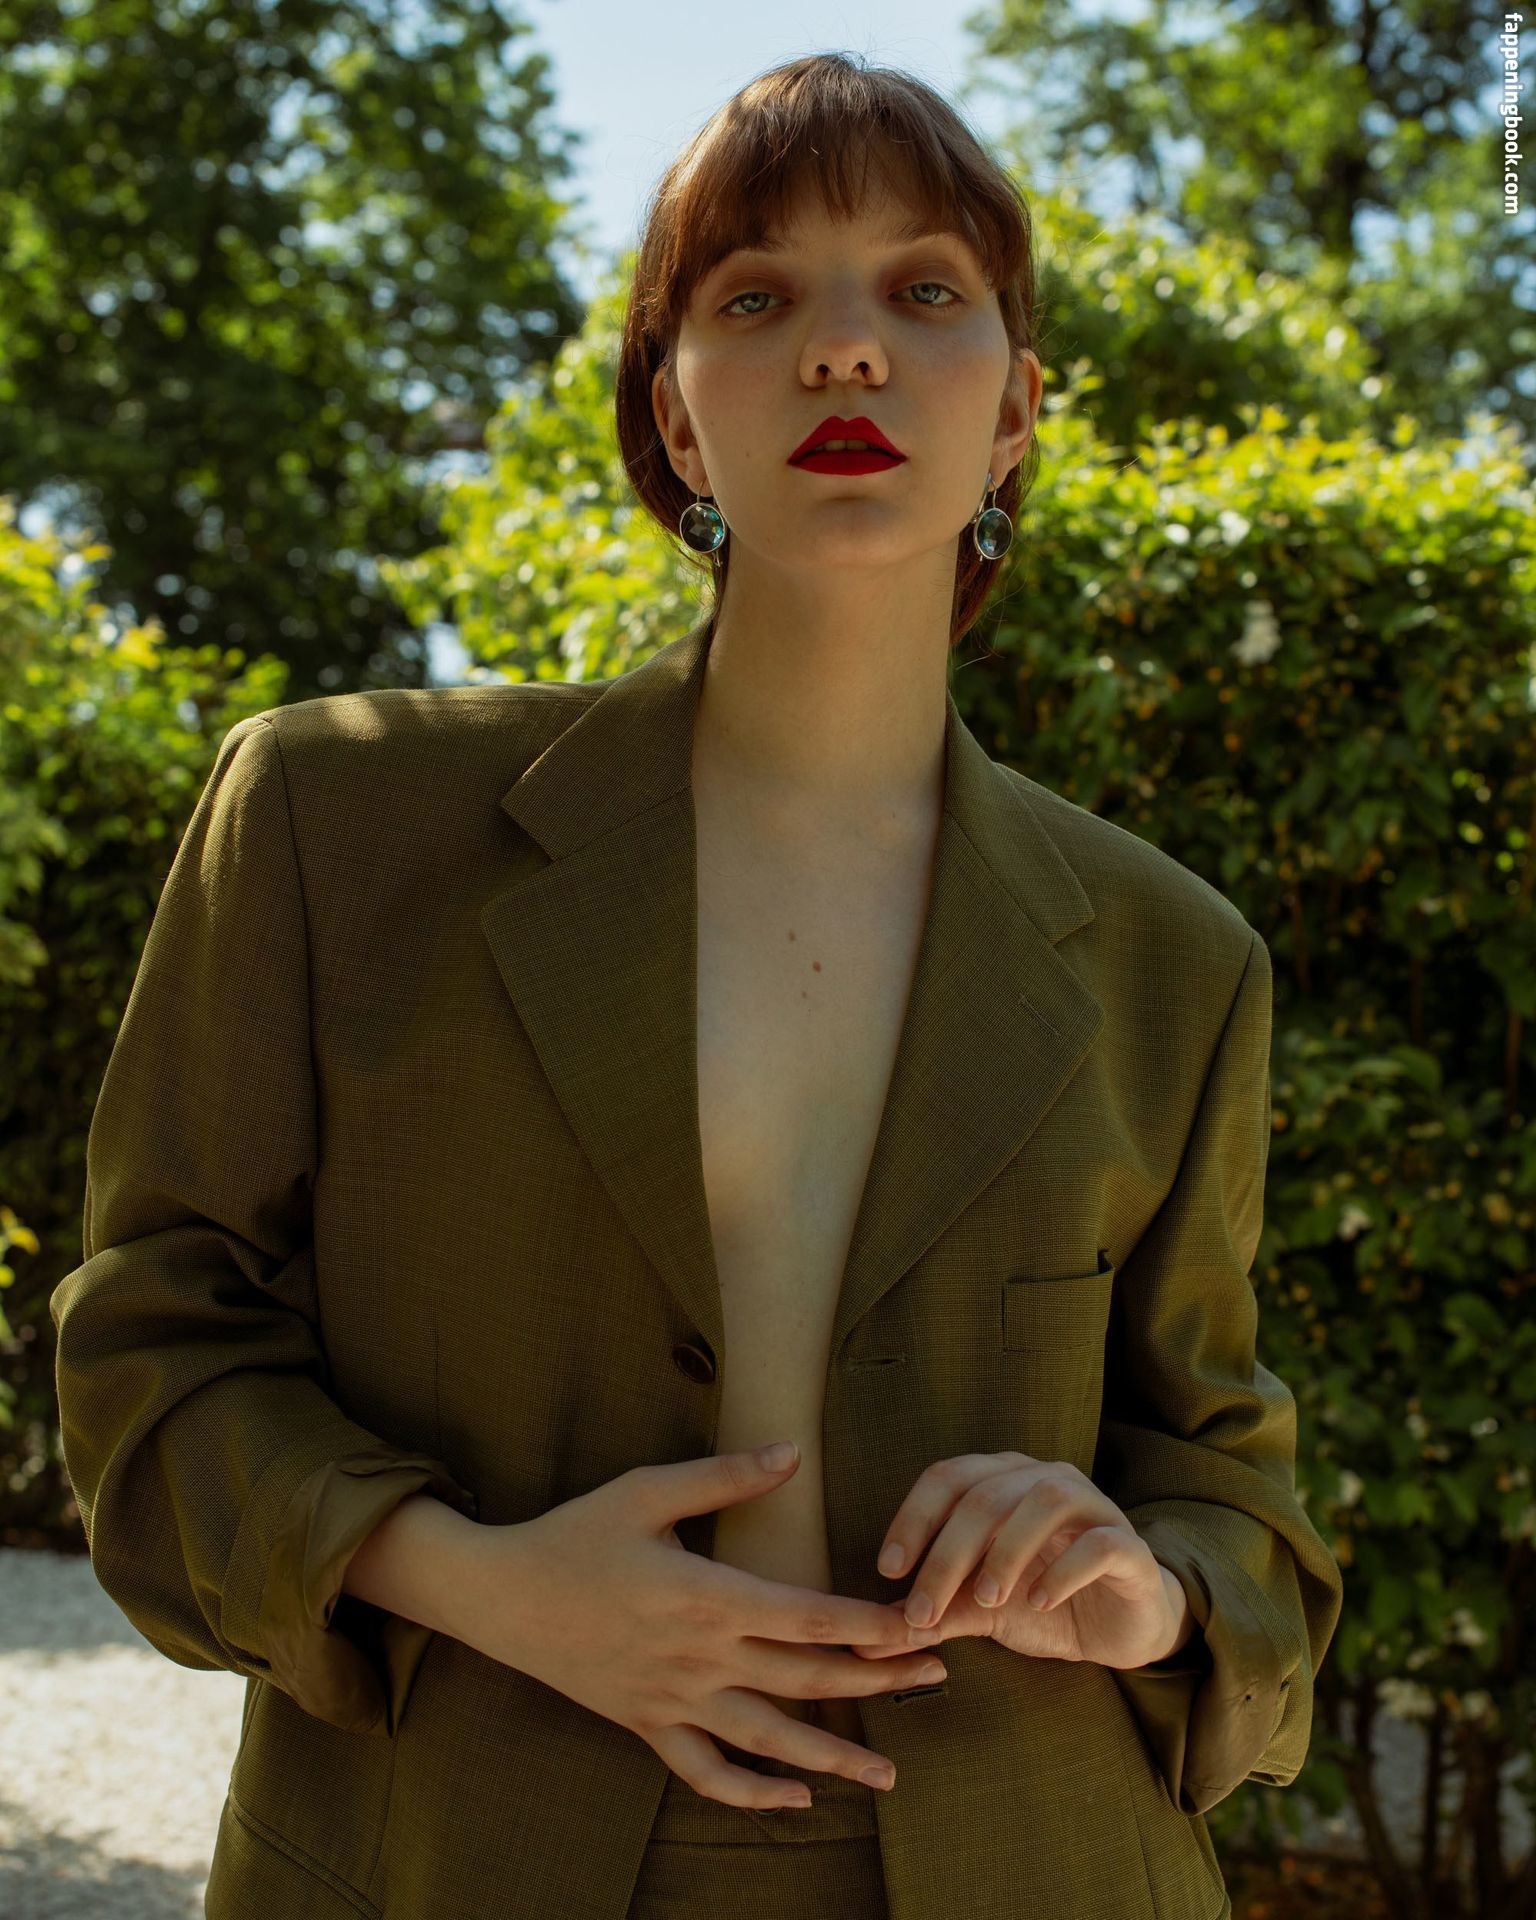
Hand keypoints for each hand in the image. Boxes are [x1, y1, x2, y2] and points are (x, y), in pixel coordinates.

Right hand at [447, 1443, 949, 1811]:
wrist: (500, 1595)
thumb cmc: (575, 1534)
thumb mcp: (645, 1490)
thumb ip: (724, 1476)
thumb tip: (792, 1454)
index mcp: (706, 1595)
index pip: (808, 1616)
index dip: (869, 1624)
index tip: (919, 1624)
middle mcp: (698, 1657)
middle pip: (806, 1680)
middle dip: (877, 1682)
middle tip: (935, 1678)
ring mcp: (673, 1700)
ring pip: (768, 1739)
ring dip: (832, 1757)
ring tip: (887, 1772)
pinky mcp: (647, 1725)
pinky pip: (706, 1771)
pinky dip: (752, 1792)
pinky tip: (794, 1798)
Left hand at [850, 1452, 1187, 1671]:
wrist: (1120, 1627)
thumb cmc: (1043, 1603)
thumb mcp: (981, 1611)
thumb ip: (935, 1614)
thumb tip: (870, 1636)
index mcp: (1003, 1480)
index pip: (948, 1477)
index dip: (913, 1518)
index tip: (888, 1570)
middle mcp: (1045, 1479)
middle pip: (986, 1494)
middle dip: (947, 1554)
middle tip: (923, 1609)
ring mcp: (1092, 1506)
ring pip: (1043, 1500)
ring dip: (1006, 1551)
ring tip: (985, 1601)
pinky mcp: (1128, 1545)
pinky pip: (1098, 1543)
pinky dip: (1064, 1570)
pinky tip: (1040, 1603)